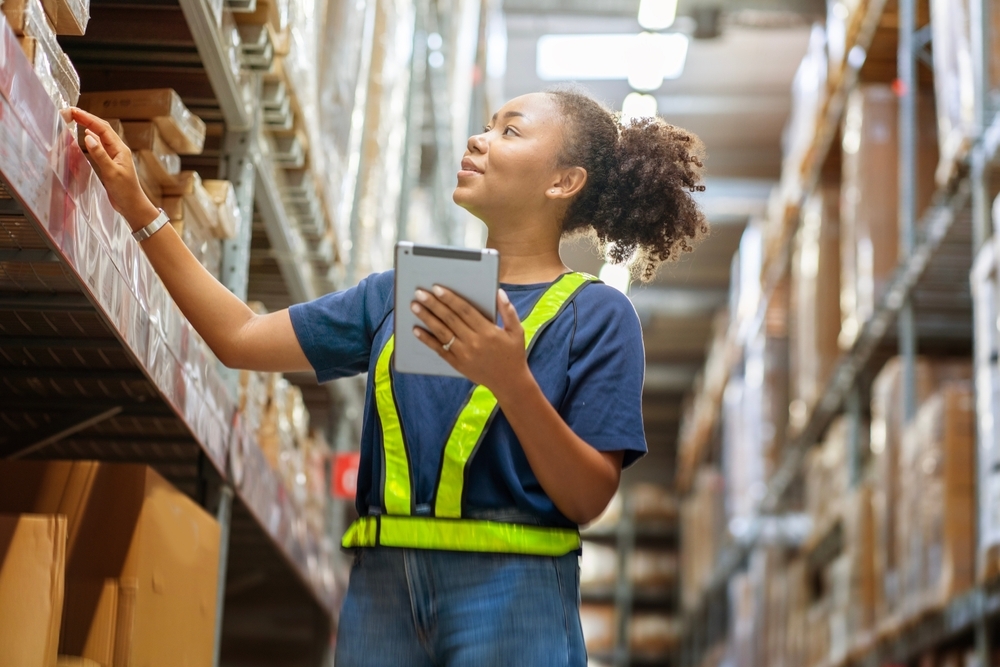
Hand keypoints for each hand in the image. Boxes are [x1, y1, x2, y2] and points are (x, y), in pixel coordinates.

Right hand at [65, 107, 158, 228]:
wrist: (132, 206)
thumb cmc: (125, 191)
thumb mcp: (111, 172)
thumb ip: (100, 155)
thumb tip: (88, 136)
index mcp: (120, 149)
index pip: (103, 129)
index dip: (88, 118)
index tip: (74, 111)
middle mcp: (117, 150)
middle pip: (101, 129)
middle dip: (87, 118)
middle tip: (71, 111)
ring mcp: (114, 156)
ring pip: (100, 137)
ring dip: (88, 126)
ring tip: (75, 119)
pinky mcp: (110, 163)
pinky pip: (99, 146)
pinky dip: (91, 139)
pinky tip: (85, 136)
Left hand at [411, 286, 529, 393]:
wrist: (509, 382)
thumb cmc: (513, 354)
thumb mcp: (517, 331)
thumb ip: (508, 311)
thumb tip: (499, 292)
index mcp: (488, 331)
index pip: (465, 311)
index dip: (450, 299)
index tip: (437, 288)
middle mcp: (474, 342)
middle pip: (450, 319)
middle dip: (433, 304)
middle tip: (419, 293)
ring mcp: (464, 354)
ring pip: (442, 333)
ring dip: (427, 318)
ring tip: (415, 306)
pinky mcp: (457, 364)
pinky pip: (439, 350)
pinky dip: (427, 340)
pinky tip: (416, 330)